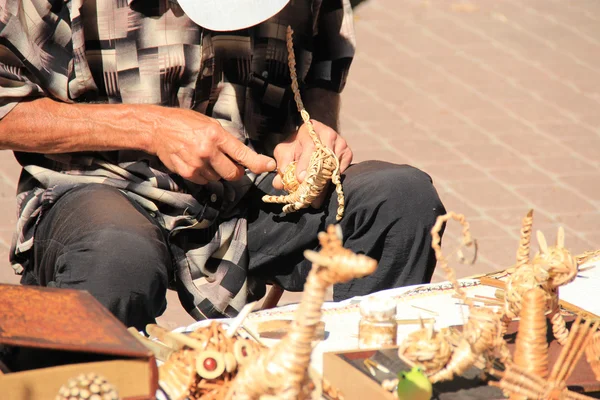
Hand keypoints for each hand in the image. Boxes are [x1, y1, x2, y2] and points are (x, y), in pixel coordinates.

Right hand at [148, 107, 275, 184]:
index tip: (269, 166)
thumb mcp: (210, 124)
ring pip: (219, 178)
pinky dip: (205, 175)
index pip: (243, 154)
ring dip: (218, 172)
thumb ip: (227, 141)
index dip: (259, 163)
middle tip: (232, 164)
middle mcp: (208, 151)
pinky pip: (205, 181)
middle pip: (234, 174)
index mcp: (216, 135)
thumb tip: (244, 156)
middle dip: (236, 172)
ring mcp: (197, 164)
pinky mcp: (187, 173)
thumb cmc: (185, 123)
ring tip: (206, 157)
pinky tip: (197, 162)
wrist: (158, 128)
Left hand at [272, 120, 352, 205]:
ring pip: (334, 167)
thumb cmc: (296, 146)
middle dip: (316, 179)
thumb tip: (279, 183)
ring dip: (324, 184)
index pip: (310, 147)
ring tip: (316, 199)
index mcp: (310, 129)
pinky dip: (332, 182)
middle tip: (309, 197)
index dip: (305, 164)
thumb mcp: (285, 151)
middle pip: (325, 159)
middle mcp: (328, 134)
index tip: (300, 179)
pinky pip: (341, 171)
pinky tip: (323, 189)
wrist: (311, 138)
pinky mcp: (348, 153)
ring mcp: (340, 143)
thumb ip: (281, 165)